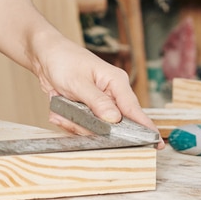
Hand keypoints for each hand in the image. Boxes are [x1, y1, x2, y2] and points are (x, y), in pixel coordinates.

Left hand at [34, 35, 163, 147]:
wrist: (44, 55)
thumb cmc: (62, 60)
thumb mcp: (78, 82)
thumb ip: (97, 102)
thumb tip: (115, 119)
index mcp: (116, 82)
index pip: (134, 109)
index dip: (145, 128)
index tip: (156, 144)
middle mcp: (112, 93)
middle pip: (113, 125)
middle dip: (91, 128)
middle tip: (71, 120)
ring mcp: (99, 103)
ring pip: (96, 129)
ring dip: (76, 125)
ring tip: (59, 113)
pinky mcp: (87, 109)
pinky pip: (83, 126)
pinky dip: (70, 123)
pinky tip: (58, 113)